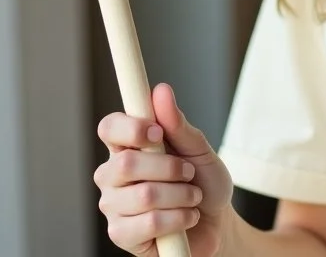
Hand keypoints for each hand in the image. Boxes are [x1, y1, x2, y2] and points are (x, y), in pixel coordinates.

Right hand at [95, 83, 234, 255]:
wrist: (217, 222)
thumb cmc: (203, 182)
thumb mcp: (198, 149)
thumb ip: (178, 124)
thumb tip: (161, 91)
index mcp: (126, 147)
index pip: (109, 127)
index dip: (131, 127)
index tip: (158, 132)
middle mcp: (112, 175)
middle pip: (126, 163)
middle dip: (170, 168)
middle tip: (188, 173)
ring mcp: (114, 206)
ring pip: (144, 195)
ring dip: (181, 196)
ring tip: (192, 198)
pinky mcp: (121, 234)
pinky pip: (149, 223)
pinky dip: (178, 219)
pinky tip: (185, 218)